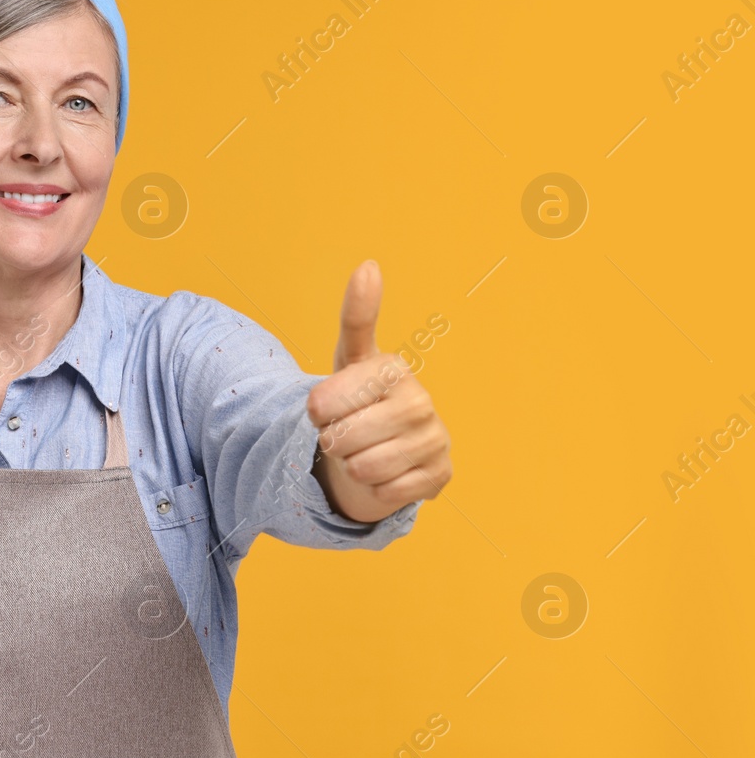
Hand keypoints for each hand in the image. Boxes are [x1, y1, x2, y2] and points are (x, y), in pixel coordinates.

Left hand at [305, 260, 451, 522]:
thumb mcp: (349, 360)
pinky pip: (386, 493)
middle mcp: (419, 401)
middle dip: (333, 441)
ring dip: (353, 466)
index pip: (325, 401)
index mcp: (392, 370)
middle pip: (342, 438)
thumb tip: (369, 264)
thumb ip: (357, 316)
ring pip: (364, 468)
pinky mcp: (440, 476)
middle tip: (345, 432)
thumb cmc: (359, 401)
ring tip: (364, 451)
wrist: (383, 447)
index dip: (316, 412)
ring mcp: (435, 439)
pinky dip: (376, 489)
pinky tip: (386, 471)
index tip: (322, 408)